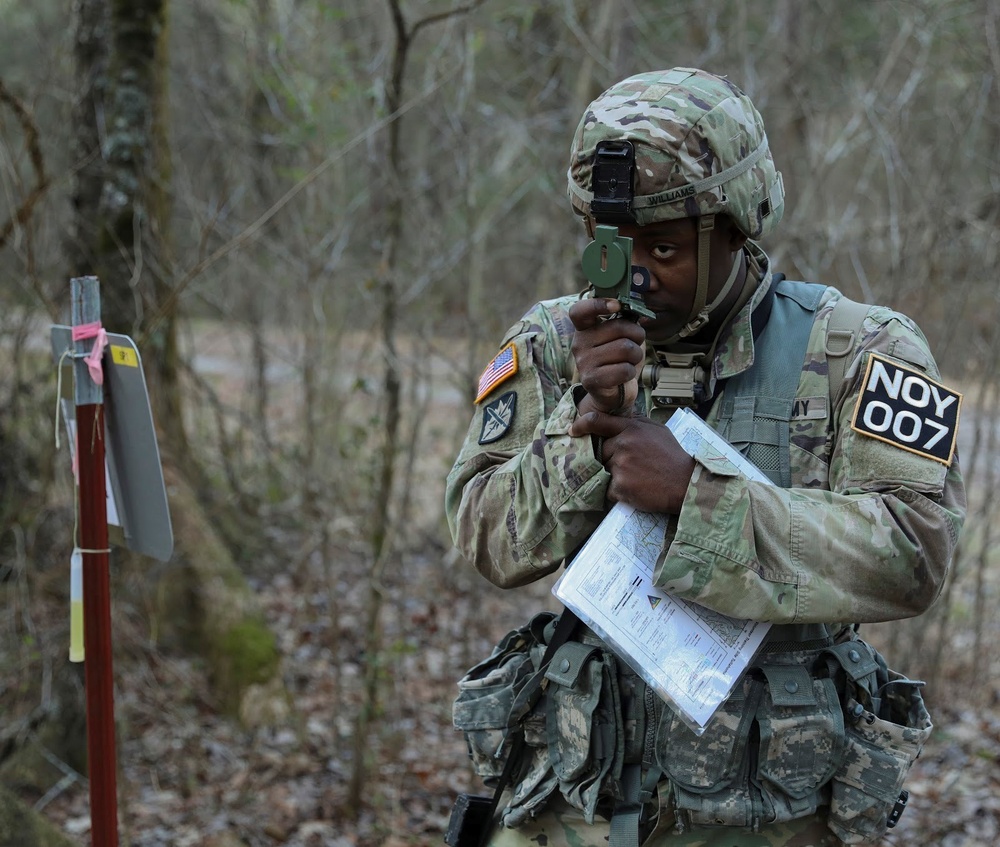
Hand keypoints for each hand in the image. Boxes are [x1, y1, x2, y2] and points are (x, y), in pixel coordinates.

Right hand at [569, 298, 645, 414]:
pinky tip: (624, 375)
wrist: (613, 394)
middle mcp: (579, 344)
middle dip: (636, 335)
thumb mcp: (620, 337)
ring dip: (636, 355)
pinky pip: (623, 369)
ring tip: (630, 361)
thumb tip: (637, 313)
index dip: (598, 304)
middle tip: (635, 343)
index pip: (580, 311)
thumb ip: (623, 322)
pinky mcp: (591, 380)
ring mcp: (583, 362)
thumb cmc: (618, 361)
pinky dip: (631, 372)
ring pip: (625, 348)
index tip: (616, 305)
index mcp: (584, 329)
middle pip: (618, 327)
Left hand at [570, 410, 694, 513]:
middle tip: (631, 466)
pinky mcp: (620, 486)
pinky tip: (635, 489)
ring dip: (615, 475)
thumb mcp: (657, 430)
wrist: (685, 483)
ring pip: (604, 470)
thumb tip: (617, 419)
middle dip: (610, 458)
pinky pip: (608, 488)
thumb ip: (635, 423)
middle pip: (600, 451)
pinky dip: (618, 491)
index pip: (597, 421)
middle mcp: (623, 445)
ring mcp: (620, 466)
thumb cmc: (672, 456)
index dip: (581, 425)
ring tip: (636, 477)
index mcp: (631, 428)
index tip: (573, 431)